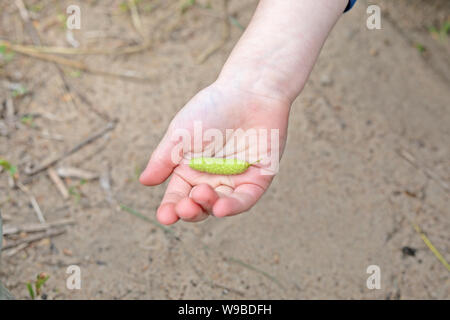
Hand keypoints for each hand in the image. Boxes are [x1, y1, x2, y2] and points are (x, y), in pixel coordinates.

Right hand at [139, 82, 290, 223]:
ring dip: (209, 207)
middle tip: (184, 207)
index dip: (171, 209)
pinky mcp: (258, 178)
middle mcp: (212, 179)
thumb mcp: (180, 134)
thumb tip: (144, 181)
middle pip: (200, 206)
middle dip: (191, 211)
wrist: (248, 90)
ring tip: (200, 198)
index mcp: (191, 170)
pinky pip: (246, 198)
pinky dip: (234, 206)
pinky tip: (220, 208)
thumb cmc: (211, 108)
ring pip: (221, 205)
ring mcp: (236, 180)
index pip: (178, 196)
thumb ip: (163, 158)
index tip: (165, 217)